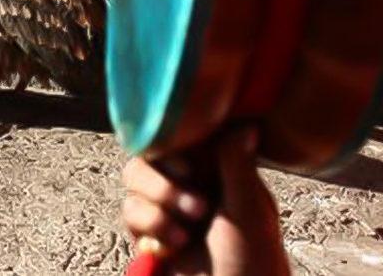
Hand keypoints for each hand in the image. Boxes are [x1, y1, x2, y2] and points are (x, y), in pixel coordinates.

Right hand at [121, 127, 287, 275]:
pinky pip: (130, 210)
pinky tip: (172, 247)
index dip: (178, 146)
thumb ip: (237, 165)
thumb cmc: (253, 265)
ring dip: (156, 208)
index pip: (186, 135)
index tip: (191, 170)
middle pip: (151, 153)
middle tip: (195, 209)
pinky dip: (149, 227)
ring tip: (183, 235)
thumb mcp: (250, 212)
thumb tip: (245, 121)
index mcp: (221, 170)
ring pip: (134, 180)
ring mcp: (169, 206)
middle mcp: (192, 182)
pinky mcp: (151, 231)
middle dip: (164, 183)